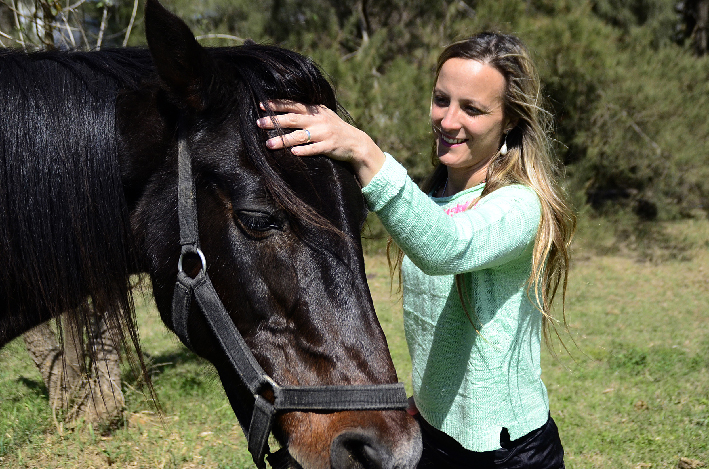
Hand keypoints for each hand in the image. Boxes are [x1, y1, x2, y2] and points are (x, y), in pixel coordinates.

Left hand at [256, 100, 385, 185]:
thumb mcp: (322, 114)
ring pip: (300, 136)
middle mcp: (318, 120)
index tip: (261, 105)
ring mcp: (324, 133)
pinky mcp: (329, 146)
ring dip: (284, 140)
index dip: (277, 105)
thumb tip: (284, 108)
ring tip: (269, 144)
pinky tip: (293, 152)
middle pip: (293, 119)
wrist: (355, 142)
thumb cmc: (334, 128)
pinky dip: (304, 150)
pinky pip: (314, 149)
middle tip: (259, 123)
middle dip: (275, 121)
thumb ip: (307, 111)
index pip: (293, 105)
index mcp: (315, 110)